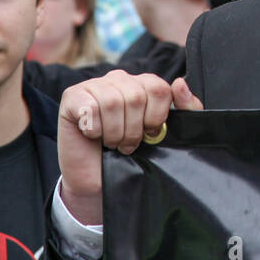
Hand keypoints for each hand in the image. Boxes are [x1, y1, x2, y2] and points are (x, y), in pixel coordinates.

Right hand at [57, 72, 200, 225]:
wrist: (99, 180)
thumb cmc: (133, 154)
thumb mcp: (168, 134)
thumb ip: (187, 109)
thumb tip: (180, 82)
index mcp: (143, 83)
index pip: (159, 89)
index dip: (156, 118)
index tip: (150, 134)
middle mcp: (119, 79)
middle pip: (136, 96)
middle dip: (133, 130)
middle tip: (126, 143)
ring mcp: (94, 85)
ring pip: (113, 102)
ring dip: (113, 132)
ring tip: (111, 141)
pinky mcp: (72, 97)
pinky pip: (89, 108)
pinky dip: (94, 129)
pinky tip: (92, 134)